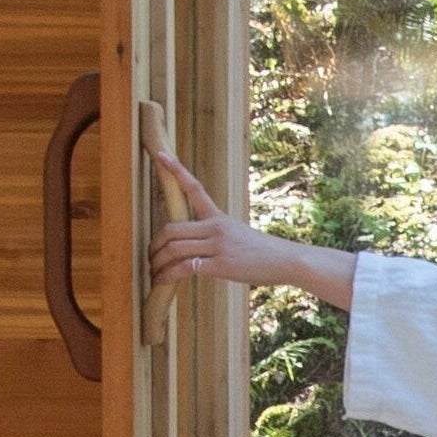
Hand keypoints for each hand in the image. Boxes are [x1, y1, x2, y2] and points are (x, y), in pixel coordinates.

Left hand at [146, 149, 290, 287]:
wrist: (286, 260)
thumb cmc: (263, 252)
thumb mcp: (238, 235)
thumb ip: (214, 237)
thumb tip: (193, 249)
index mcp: (219, 217)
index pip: (194, 189)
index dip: (176, 171)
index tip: (160, 154)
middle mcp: (216, 227)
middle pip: (172, 228)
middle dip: (155, 244)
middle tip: (150, 257)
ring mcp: (218, 245)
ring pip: (174, 248)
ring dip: (157, 262)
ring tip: (153, 273)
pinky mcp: (220, 264)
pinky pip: (184, 268)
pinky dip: (167, 275)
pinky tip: (161, 282)